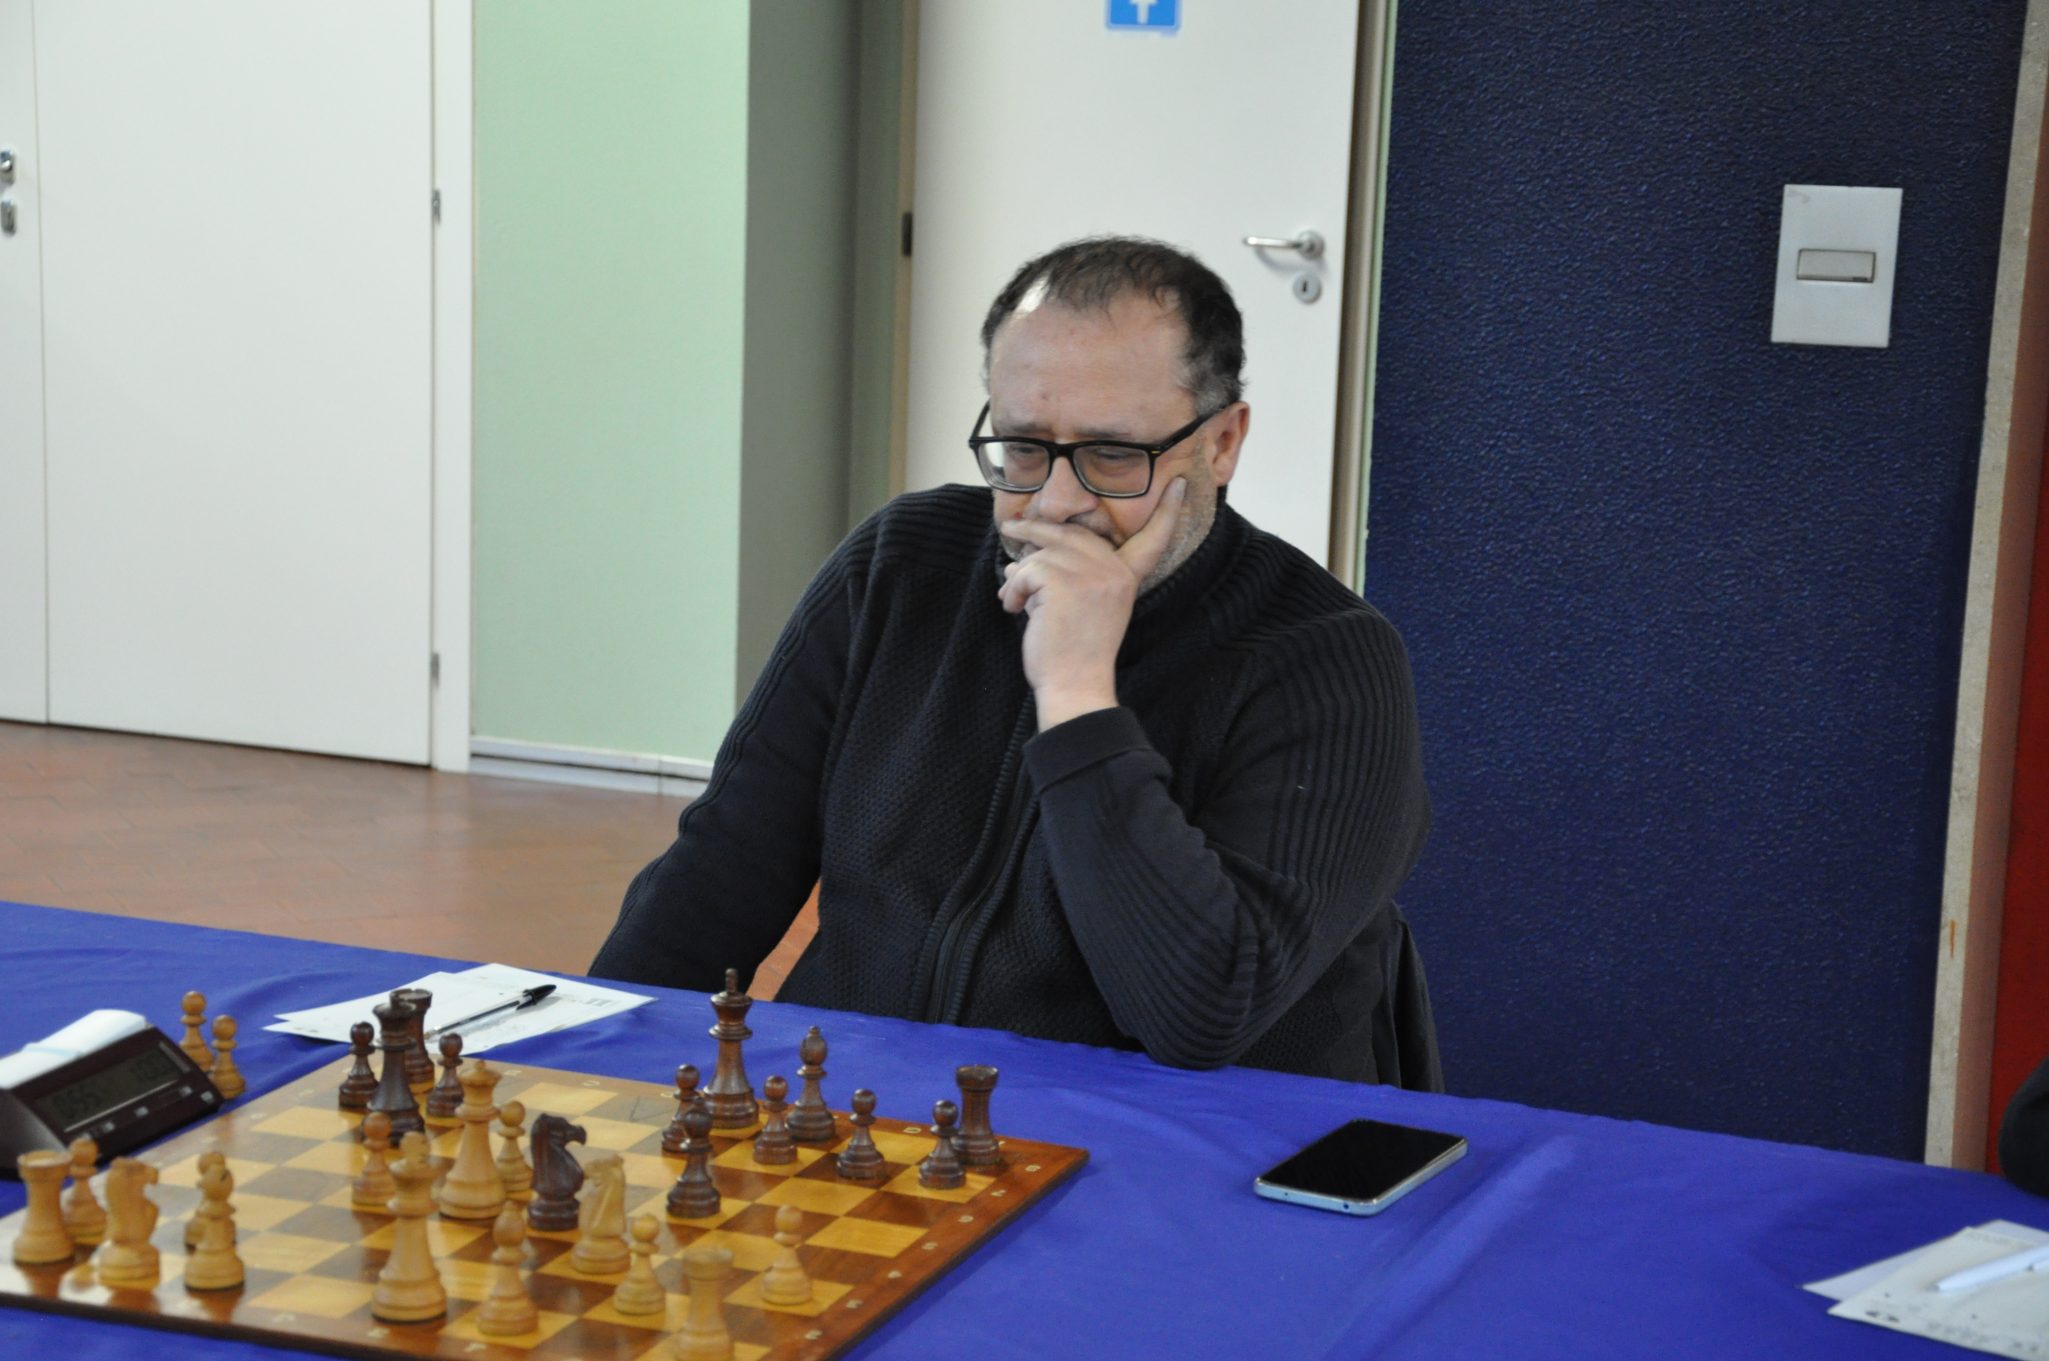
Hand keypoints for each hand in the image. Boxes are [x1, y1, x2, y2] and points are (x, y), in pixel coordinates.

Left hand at [997, 478, 1187, 728]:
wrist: (1074, 686)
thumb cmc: (1075, 653)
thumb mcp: (1089, 607)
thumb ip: (1074, 577)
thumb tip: (1027, 555)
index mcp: (1126, 577)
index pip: (1152, 539)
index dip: (1168, 511)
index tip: (1181, 484)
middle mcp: (1114, 571)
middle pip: (1070, 533)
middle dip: (1036, 529)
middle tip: (1011, 527)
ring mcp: (1090, 574)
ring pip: (1041, 552)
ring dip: (1020, 575)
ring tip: (1015, 597)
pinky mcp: (1063, 581)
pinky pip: (1026, 570)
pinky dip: (1013, 590)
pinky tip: (1014, 608)